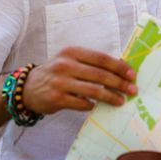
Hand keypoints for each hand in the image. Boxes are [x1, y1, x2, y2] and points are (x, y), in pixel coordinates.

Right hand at [22, 46, 137, 114]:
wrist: (28, 88)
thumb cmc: (58, 73)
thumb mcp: (71, 60)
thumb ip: (92, 63)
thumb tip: (122, 68)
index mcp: (72, 52)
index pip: (101, 58)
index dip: (119, 66)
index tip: (132, 74)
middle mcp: (65, 65)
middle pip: (100, 75)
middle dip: (119, 83)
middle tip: (132, 90)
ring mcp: (60, 82)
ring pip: (93, 90)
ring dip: (110, 97)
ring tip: (121, 101)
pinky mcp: (57, 99)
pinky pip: (81, 103)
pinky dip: (92, 105)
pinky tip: (96, 106)